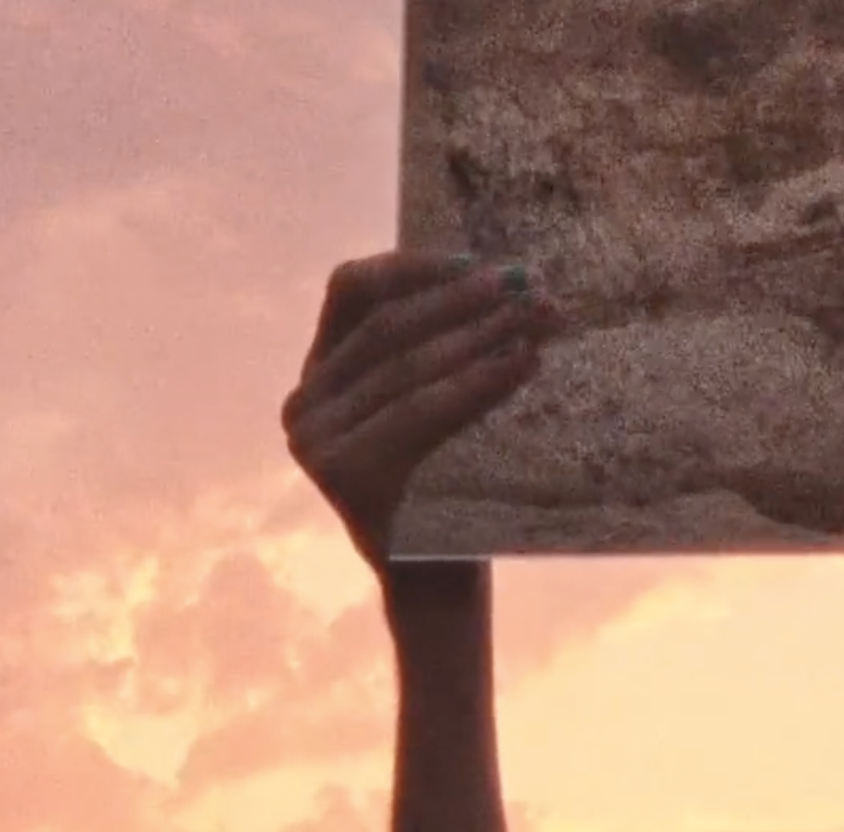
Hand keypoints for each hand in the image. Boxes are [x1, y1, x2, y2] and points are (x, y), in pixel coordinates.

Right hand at [282, 250, 556, 576]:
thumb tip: (513, 276)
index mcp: (319, 373)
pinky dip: (478, 381)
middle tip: (529, 287)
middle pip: (388, 326)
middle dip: (465, 300)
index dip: (413, 267)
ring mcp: (316, 442)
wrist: (438, 581)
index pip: (352, 290)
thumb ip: (442, 344)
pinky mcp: (343, 475)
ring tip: (539, 319)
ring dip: (481, 334)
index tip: (482, 261)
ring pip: (408, 367)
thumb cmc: (449, 480)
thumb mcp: (436, 403)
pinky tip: (523, 363)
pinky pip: (420, 411)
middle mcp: (304, 405)